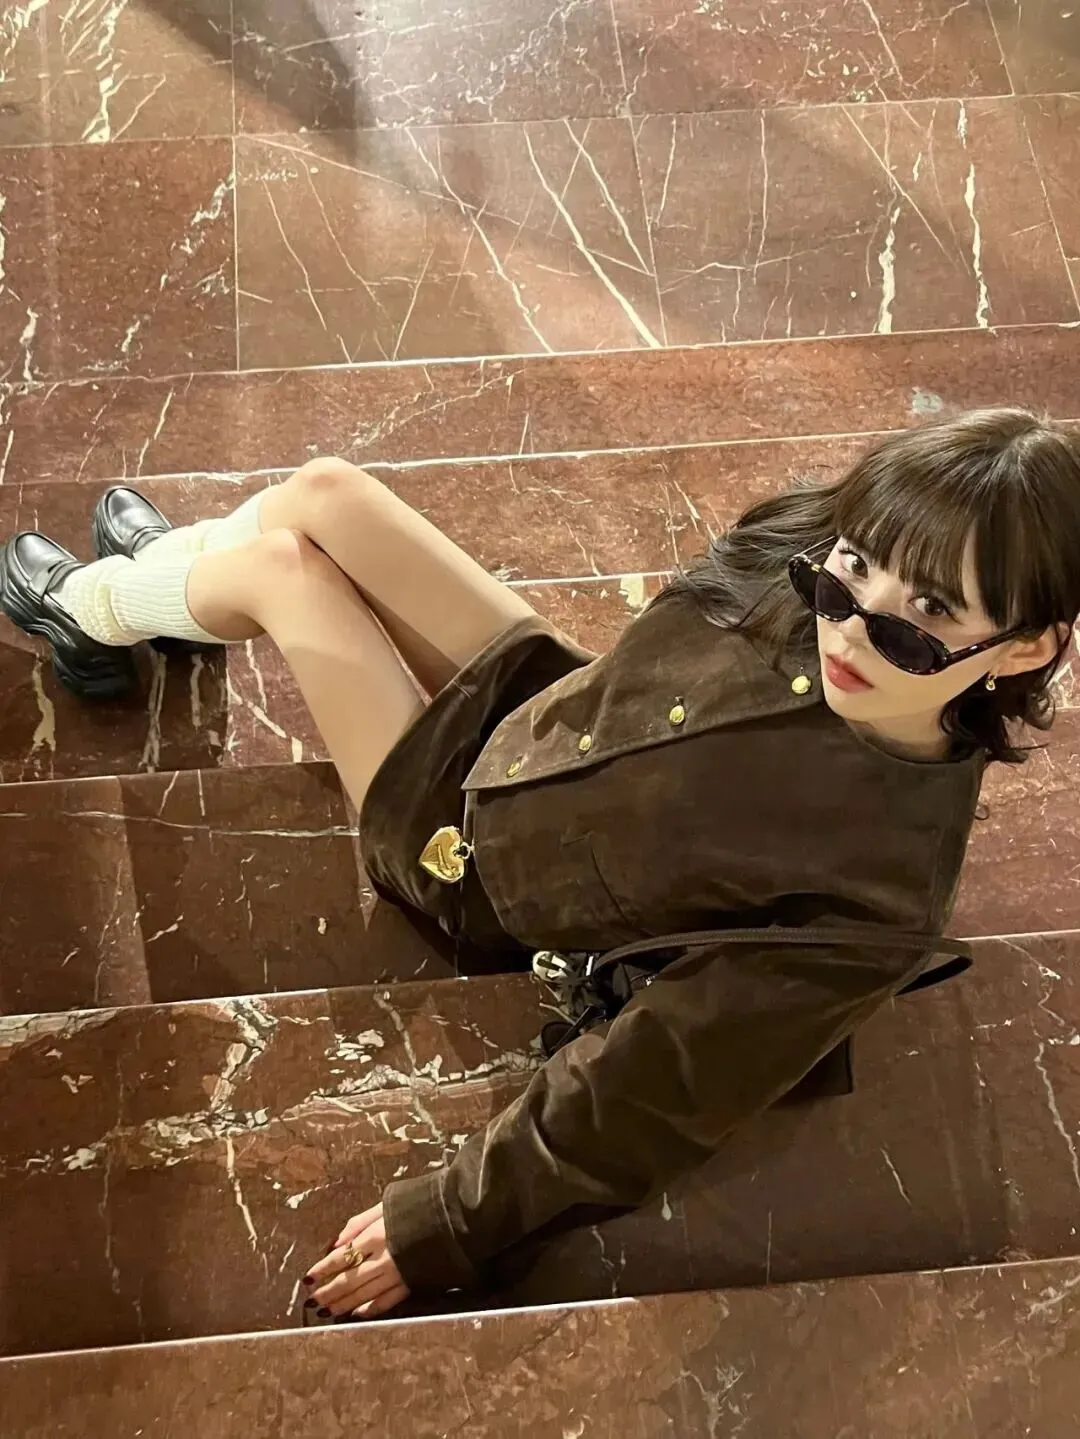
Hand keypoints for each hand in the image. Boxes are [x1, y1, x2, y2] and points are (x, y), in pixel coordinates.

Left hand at [303, 1202, 410, 1319]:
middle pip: (349, 1279)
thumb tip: (335, 1242)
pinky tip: (357, 1314)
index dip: (322, 1269)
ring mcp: (397, 1274)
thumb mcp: (384, 1205)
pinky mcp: (411, 1284)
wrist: (452, 1216)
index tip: (307, 1279)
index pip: (341, 1256)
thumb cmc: (416, 1206)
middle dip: (328, 1292)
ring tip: (327, 1311)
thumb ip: (359, 1222)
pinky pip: (387, 1301)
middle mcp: (383, 1258)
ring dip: (343, 1304)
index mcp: (375, 1235)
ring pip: (364, 1294)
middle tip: (312, 1301)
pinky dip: (370, 1309)